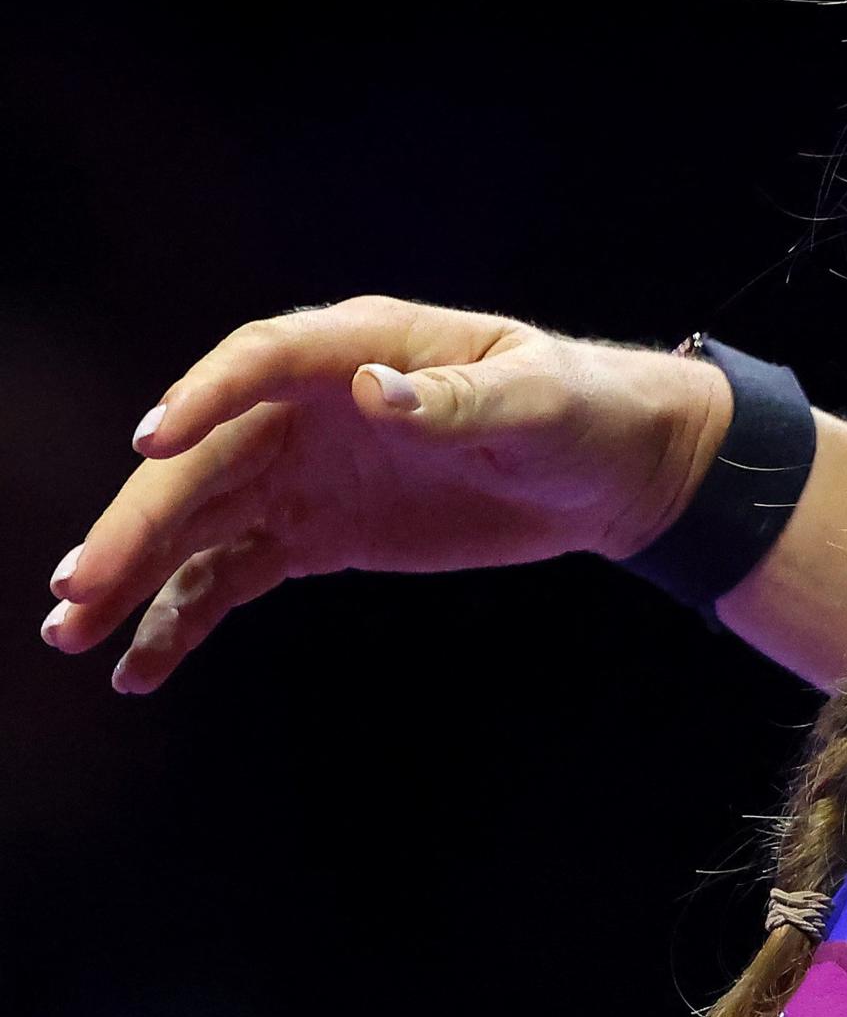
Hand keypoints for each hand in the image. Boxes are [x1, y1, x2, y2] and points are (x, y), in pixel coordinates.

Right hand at [40, 296, 729, 690]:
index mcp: (355, 348)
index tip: (152, 443)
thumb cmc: (577, 408)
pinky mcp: (313, 534)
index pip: (258, 363)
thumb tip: (378, 392)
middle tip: (79, 584)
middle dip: (137, 522)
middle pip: (201, 461)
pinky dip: (183, 617)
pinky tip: (141, 667)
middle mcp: (305, 407)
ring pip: (197, 524)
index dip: (203, 399)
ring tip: (72, 630)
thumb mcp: (537, 397)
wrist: (604, 467)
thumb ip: (459, 397)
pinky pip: (232, 575)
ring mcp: (300, 474)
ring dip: (134, 574)